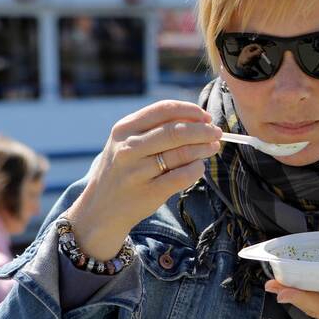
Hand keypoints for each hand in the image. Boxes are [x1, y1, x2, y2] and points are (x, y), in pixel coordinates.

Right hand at [66, 100, 221, 258]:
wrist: (101, 208)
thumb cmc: (124, 169)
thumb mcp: (128, 142)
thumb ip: (156, 128)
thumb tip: (198, 118)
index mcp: (124, 129)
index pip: (163, 110)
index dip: (190, 110)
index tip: (205, 116)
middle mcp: (128, 148)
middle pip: (176, 131)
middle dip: (203, 130)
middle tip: (217, 132)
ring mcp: (137, 171)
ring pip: (182, 154)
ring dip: (204, 148)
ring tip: (213, 147)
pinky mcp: (149, 192)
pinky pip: (182, 176)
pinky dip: (197, 169)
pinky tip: (199, 166)